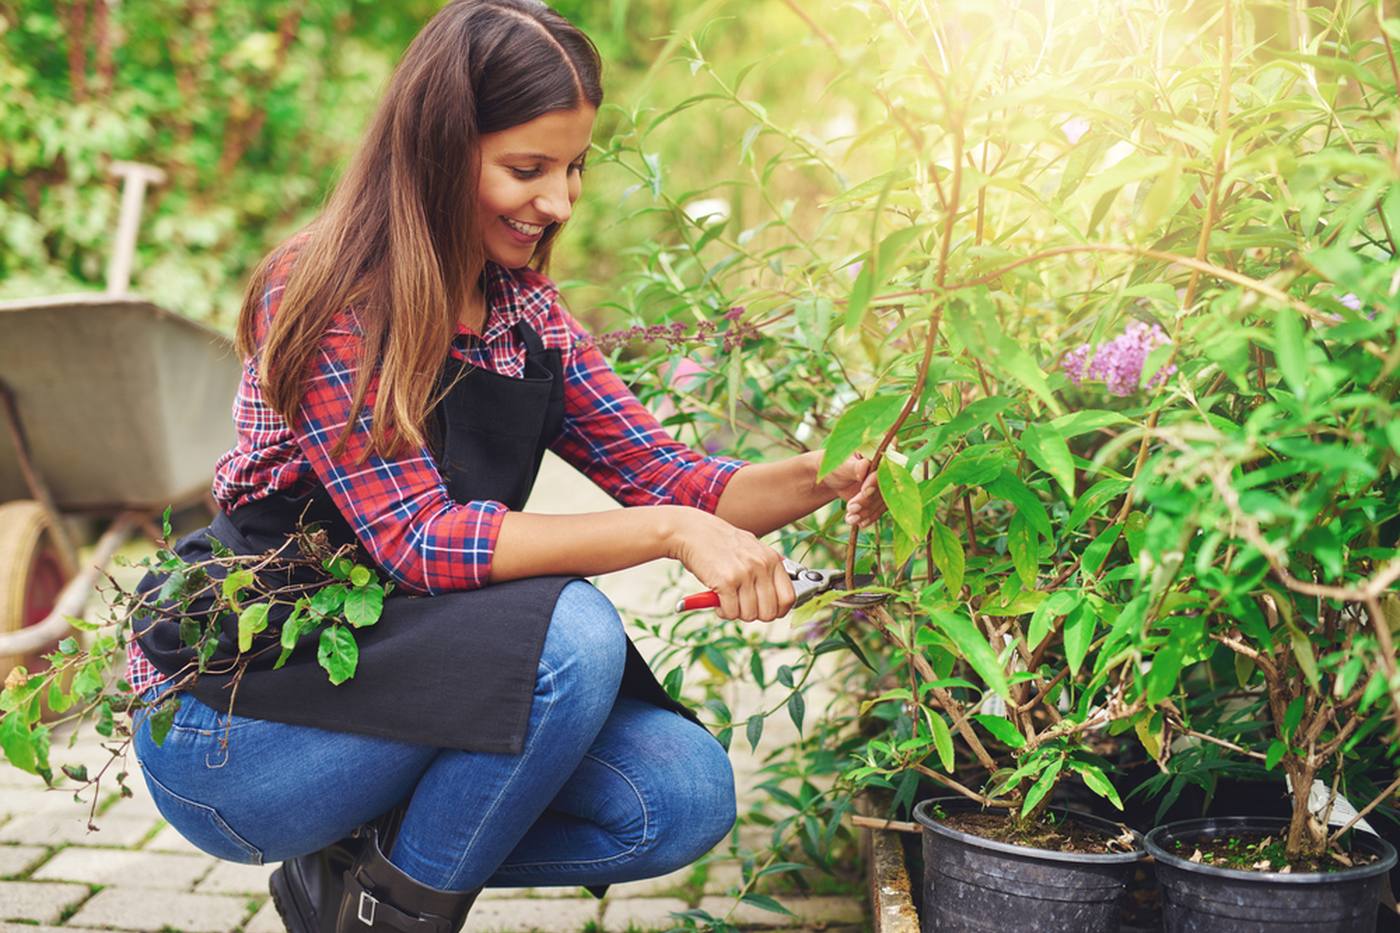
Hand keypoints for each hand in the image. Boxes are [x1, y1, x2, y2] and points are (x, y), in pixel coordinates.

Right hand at [663, 508, 795, 621]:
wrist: (692, 531)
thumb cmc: (721, 544)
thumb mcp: (752, 550)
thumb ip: (767, 571)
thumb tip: (782, 601)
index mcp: (772, 559)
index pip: (789, 598)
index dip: (778, 610)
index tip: (766, 610)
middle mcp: (761, 565)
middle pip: (769, 612)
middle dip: (754, 614)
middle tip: (742, 604)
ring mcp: (744, 573)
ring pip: (749, 615)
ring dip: (736, 612)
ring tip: (727, 598)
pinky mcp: (726, 581)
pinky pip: (731, 612)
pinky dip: (723, 611)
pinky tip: (717, 598)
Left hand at [819, 452, 885, 528]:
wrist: (831, 479)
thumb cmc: (836, 465)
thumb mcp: (842, 464)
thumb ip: (855, 466)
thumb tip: (864, 467)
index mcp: (880, 451)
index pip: (886, 466)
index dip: (877, 481)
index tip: (864, 491)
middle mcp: (888, 467)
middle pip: (885, 488)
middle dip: (867, 500)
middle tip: (851, 507)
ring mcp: (887, 483)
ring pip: (883, 501)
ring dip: (866, 512)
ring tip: (849, 518)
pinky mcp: (882, 497)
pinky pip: (880, 509)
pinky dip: (868, 517)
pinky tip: (856, 522)